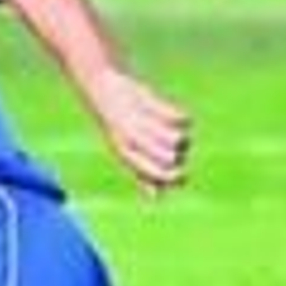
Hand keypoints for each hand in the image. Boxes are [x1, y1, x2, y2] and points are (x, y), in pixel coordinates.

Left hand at [88, 69, 190, 192]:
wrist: (101, 88)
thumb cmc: (117, 126)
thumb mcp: (125, 152)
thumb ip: (142, 175)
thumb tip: (157, 197)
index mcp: (127, 155)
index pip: (158, 174)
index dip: (175, 178)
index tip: (182, 173)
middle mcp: (133, 139)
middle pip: (172, 158)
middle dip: (180, 155)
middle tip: (175, 148)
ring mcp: (142, 121)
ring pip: (179, 139)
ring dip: (183, 137)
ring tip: (175, 132)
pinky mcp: (151, 101)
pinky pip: (181, 118)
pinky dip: (183, 117)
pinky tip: (176, 116)